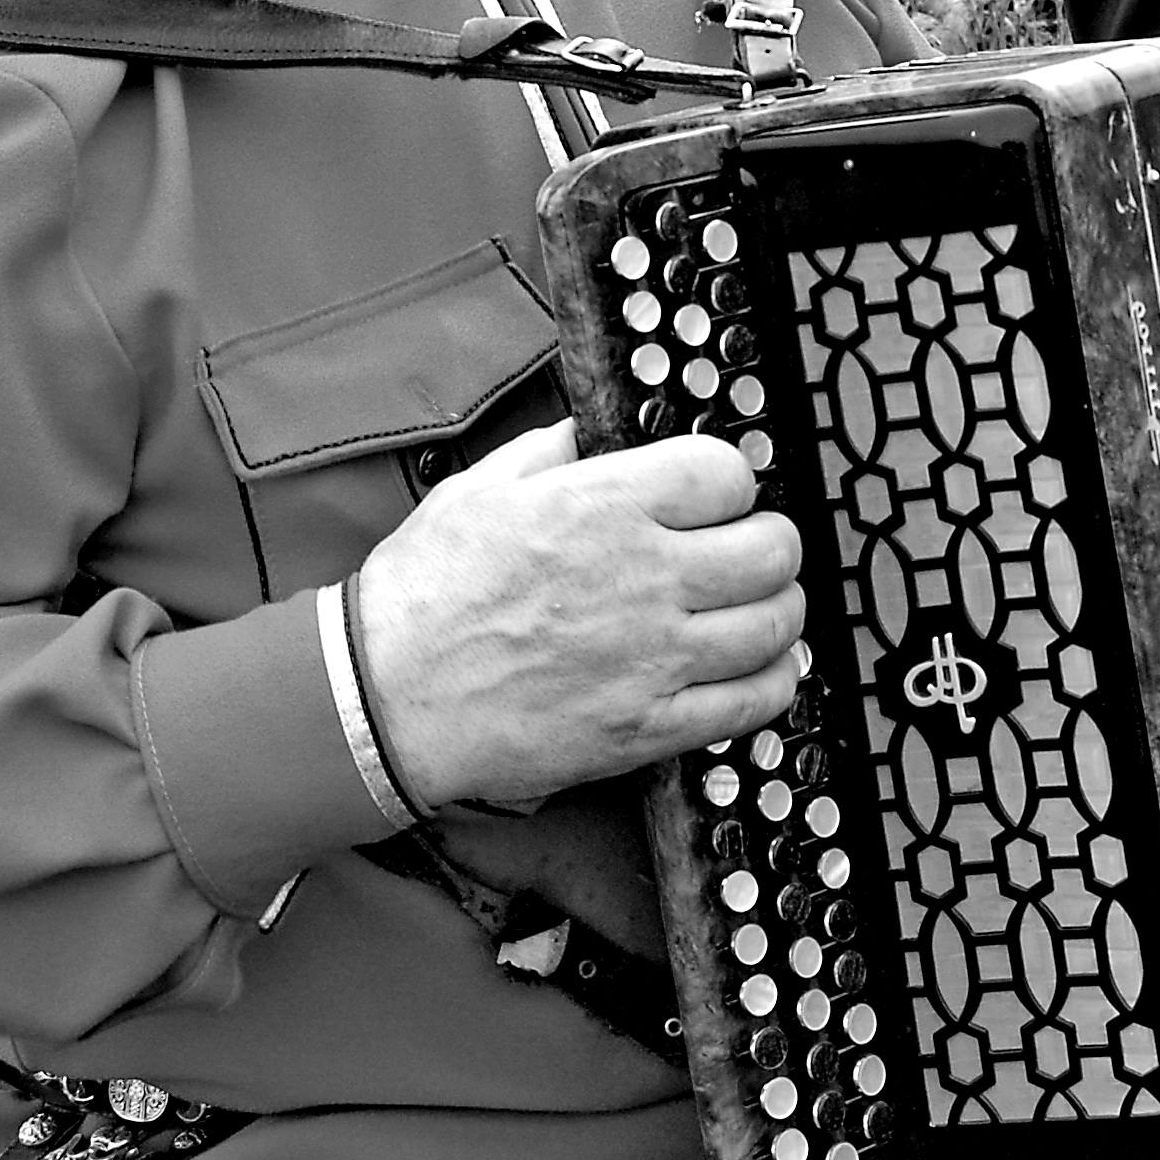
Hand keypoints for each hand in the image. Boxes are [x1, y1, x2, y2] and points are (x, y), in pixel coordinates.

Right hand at [352, 420, 803, 807]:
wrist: (384, 698)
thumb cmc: (425, 592)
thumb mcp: (480, 487)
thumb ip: (550, 450)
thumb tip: (589, 432)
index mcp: (606, 505)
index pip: (730, 473)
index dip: (730, 482)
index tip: (716, 497)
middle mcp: (645, 577)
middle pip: (772, 549)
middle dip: (769, 544)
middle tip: (747, 551)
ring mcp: (654, 657)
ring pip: (776, 625)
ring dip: (775, 612)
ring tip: (751, 609)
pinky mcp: (650, 727)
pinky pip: (754, 702)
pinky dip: (769, 681)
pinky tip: (749, 667)